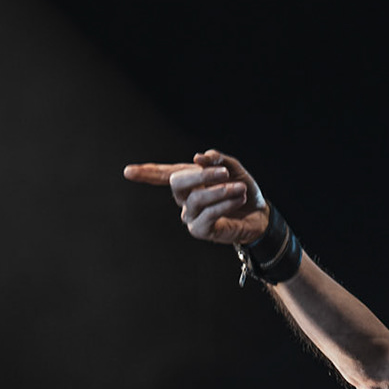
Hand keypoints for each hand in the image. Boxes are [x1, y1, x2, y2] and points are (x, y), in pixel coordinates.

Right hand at [122, 148, 269, 244]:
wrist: (259, 214)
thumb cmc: (242, 190)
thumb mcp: (233, 169)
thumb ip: (218, 160)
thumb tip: (198, 157)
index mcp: (188, 180)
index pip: (162, 175)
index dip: (146, 173)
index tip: (128, 172)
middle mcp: (184, 198)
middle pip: (177, 183)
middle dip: (201, 176)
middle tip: (224, 172)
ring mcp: (191, 215)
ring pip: (196, 199)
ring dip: (220, 191)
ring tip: (240, 189)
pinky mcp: (200, 230)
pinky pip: (207, 215)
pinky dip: (223, 205)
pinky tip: (237, 199)